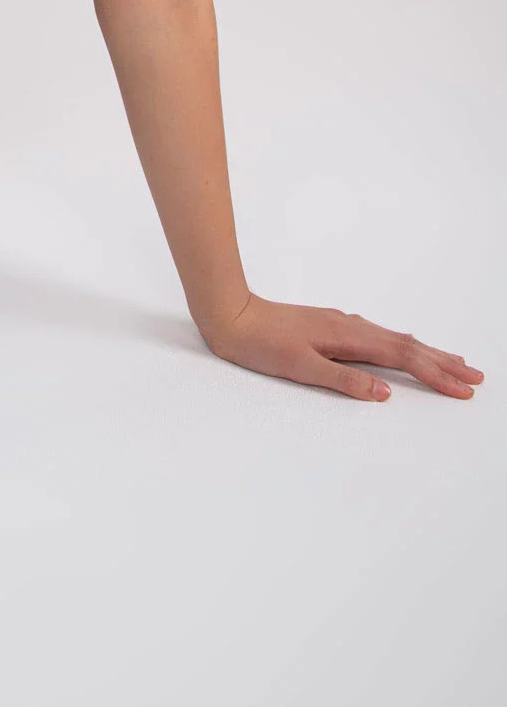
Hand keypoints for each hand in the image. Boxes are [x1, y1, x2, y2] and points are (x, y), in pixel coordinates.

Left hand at [199, 292, 484, 400]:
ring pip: (394, 339)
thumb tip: (386, 392)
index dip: (437, 373)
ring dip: (426, 352)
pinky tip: (403, 345)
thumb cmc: (259, 343)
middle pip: (407, 345)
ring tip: (452, 362)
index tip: (465, 388)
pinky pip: (378, 336)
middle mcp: (350, 326)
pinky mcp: (331, 326)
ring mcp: (341, 324)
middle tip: (476, 376)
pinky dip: (401, 345)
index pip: (404, 357)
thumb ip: (343, 380)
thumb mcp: (300, 367)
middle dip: (443, 362)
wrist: (229, 314)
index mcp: (348, 336)